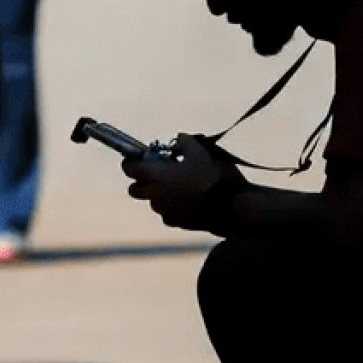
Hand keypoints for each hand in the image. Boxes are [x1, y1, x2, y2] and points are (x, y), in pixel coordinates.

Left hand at [122, 134, 245, 230]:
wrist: (232, 207)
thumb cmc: (213, 176)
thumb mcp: (200, 151)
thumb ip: (185, 142)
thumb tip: (179, 139)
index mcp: (157, 177)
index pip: (130, 169)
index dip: (130, 162)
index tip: (137, 158)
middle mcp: (156, 196)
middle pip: (134, 190)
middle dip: (140, 181)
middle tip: (156, 172)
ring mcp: (166, 212)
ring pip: (152, 202)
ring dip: (158, 193)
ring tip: (177, 184)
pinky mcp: (178, 223)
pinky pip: (167, 213)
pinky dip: (172, 206)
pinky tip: (187, 199)